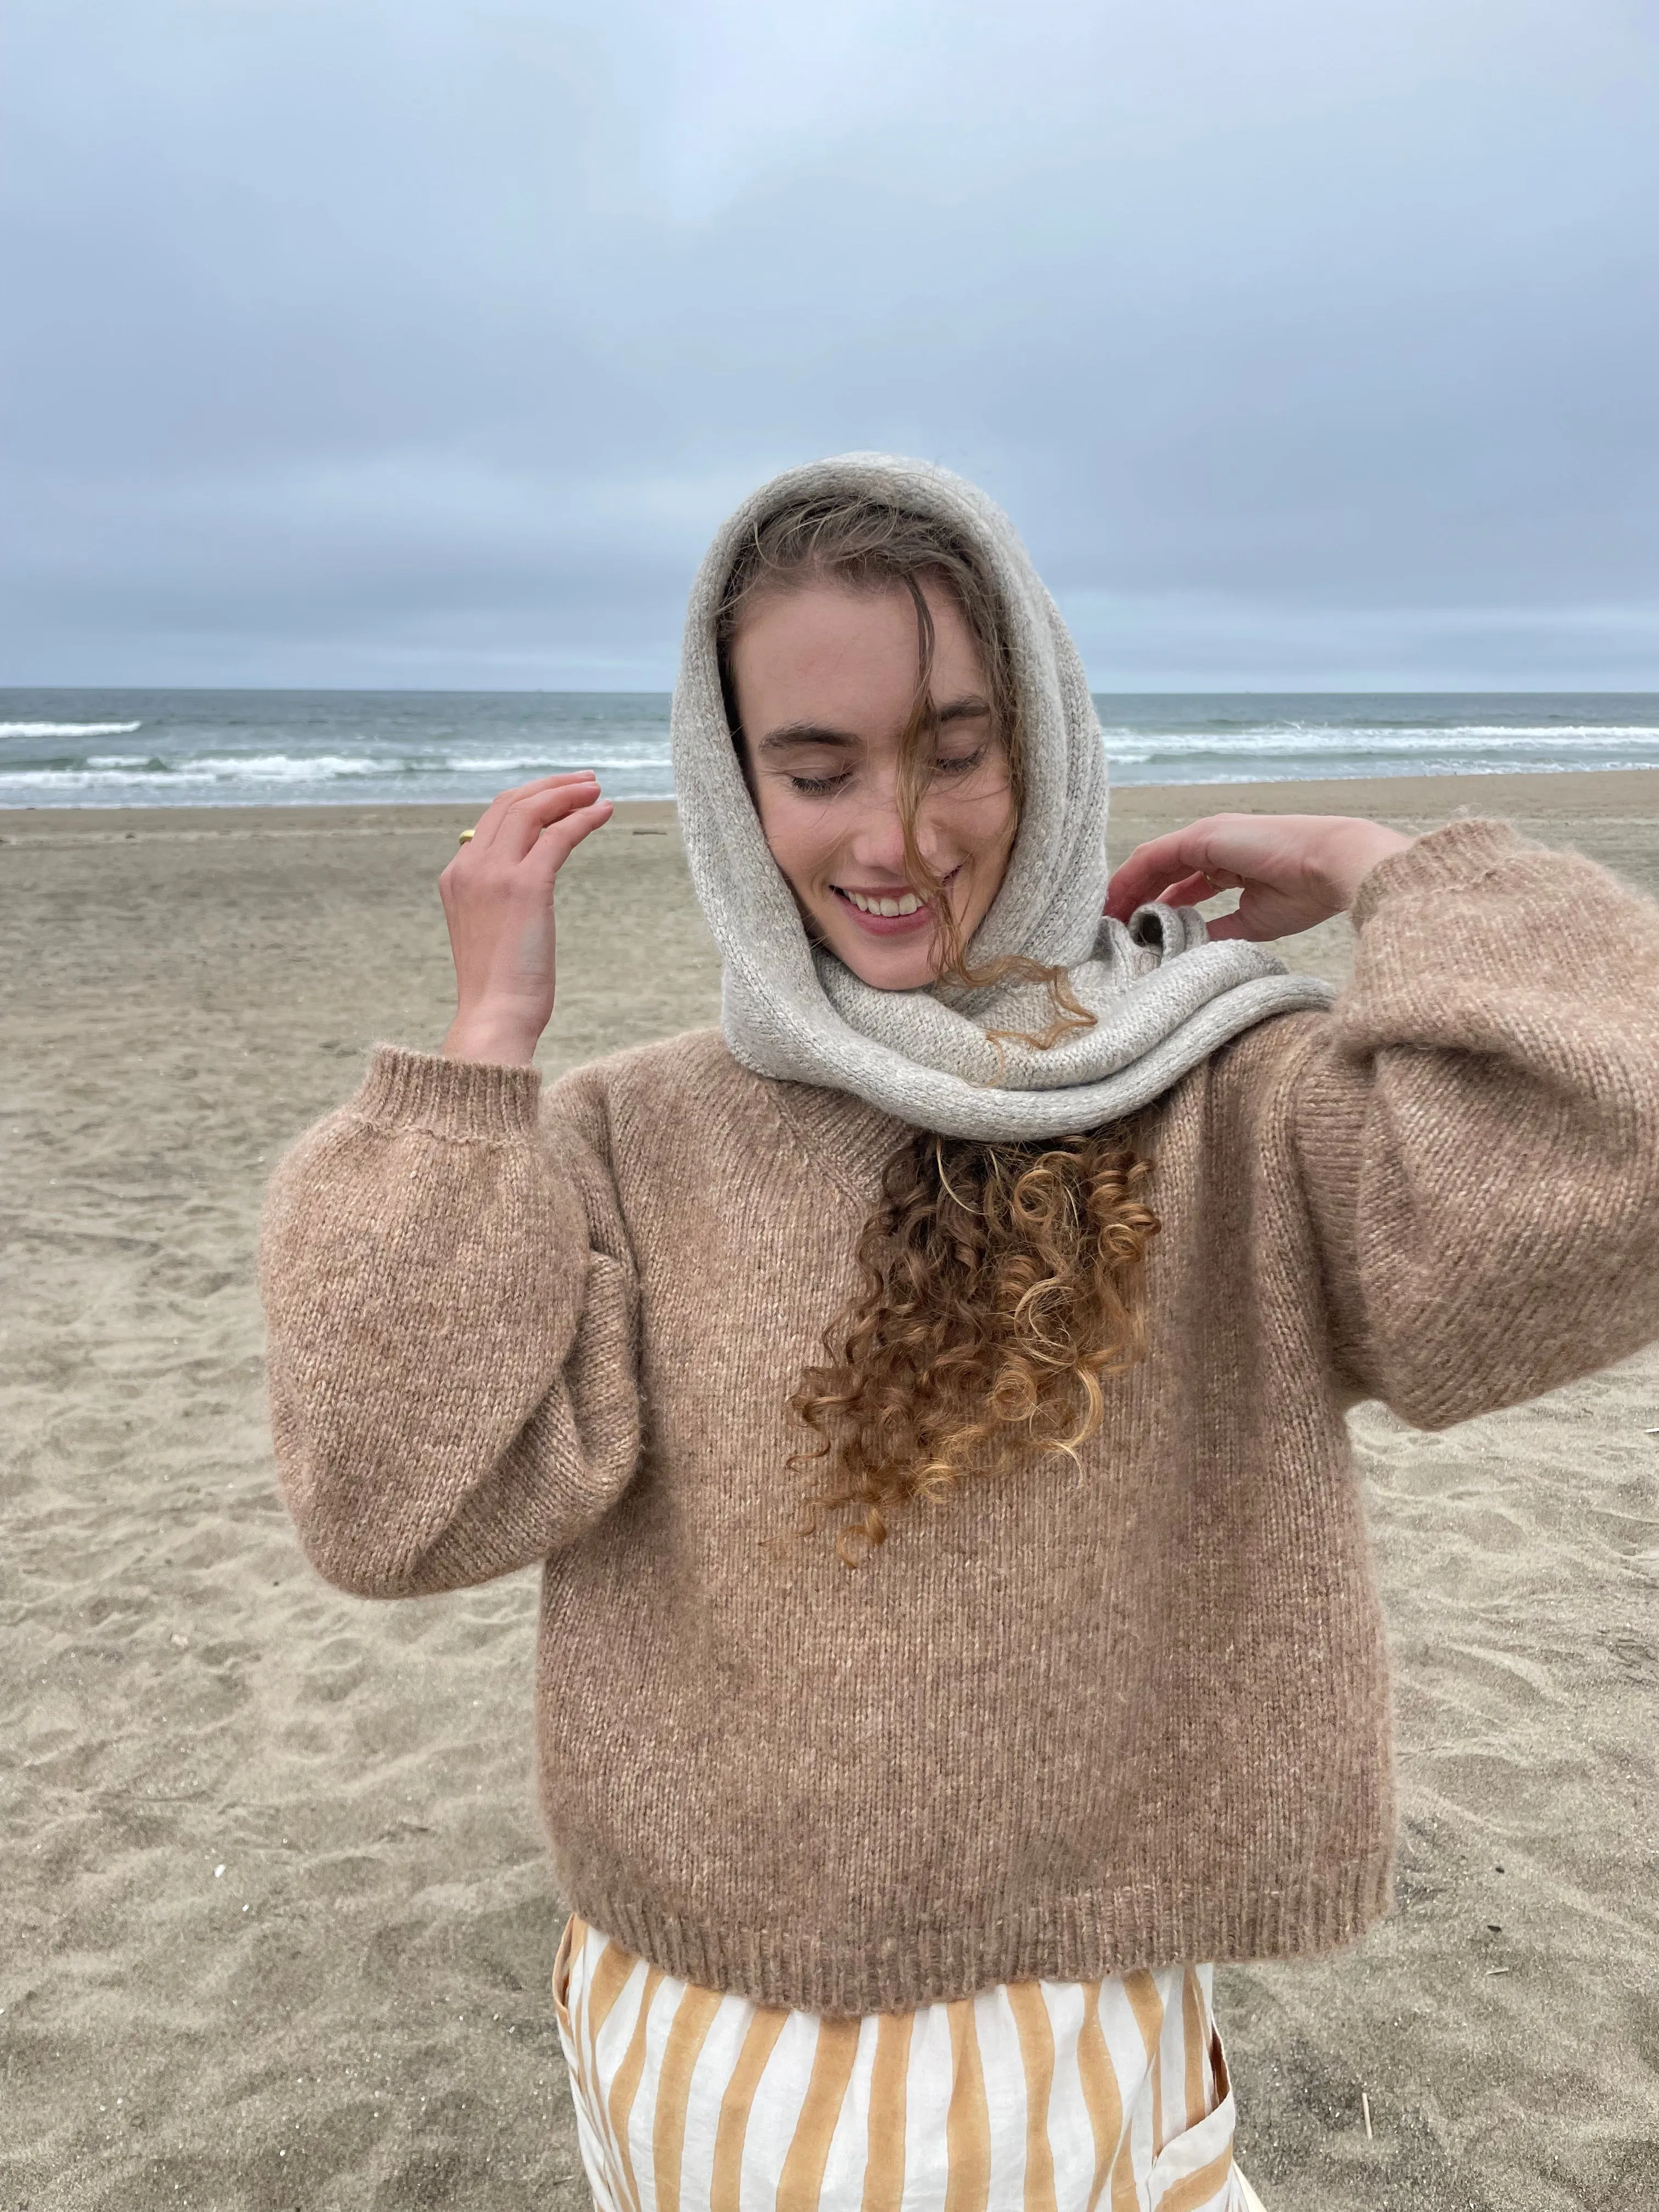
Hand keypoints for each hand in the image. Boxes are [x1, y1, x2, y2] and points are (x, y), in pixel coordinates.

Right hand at [438, 773, 612, 1062]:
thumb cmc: (498, 984)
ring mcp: (494, 874)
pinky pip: (559, 836)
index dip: (530, 799)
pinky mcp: (526, 886)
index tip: (560, 795)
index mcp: (457, 875)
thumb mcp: (488, 928)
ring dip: (568, 794)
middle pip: (511, 803)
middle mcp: (470, 867)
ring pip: (532, 811)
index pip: (493, 819)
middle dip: (551, 786)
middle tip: (585, 781)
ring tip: (597, 790)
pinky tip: (605, 812)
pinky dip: (583, 818)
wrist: (494, 1015)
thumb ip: (497, 896)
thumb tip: (528, 877)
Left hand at [1104, 813, 1412, 940]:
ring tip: (1102, 920)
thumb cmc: (1307, 893)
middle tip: (1106, 929)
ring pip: (1151, 863)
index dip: (1154, 905)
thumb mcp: (1253, 922)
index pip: (1179, 883)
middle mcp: (1212, 844)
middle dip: (1131, 898)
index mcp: (1228, 862)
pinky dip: (1130, 879)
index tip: (1133, 932)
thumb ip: (1219, 931)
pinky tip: (1114, 903)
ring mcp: (1206, 836)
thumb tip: (1191, 950)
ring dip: (1124, 890)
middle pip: (1158, 872)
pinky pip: (1154, 858)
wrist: (1333, 866)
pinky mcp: (1202, 837)